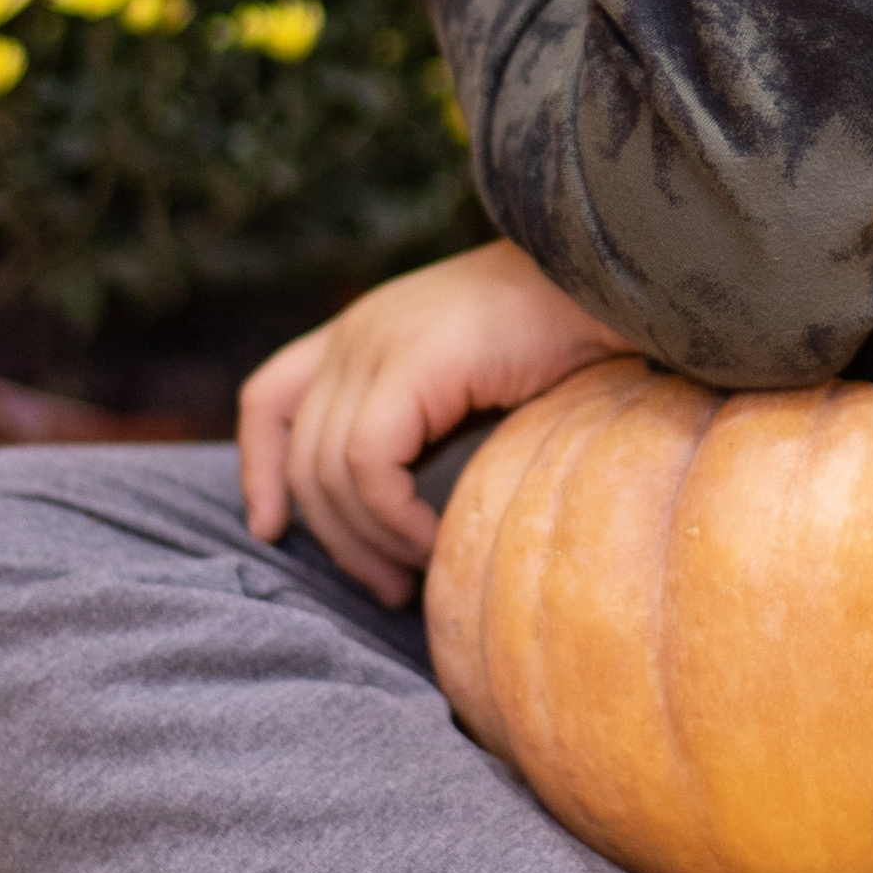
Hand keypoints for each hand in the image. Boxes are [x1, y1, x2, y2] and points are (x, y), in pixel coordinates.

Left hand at [238, 241, 634, 604]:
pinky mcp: (410, 363)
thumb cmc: (567, 338)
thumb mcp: (473, 382)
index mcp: (365, 331)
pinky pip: (368, 465)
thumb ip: (425, 423)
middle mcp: (358, 332)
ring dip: (370, 540)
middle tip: (389, 589)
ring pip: (330, 471)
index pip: (270, 398)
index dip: (259, 467)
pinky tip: (436, 543)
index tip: (271, 529)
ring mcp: (377, 343)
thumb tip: (401, 507)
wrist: (613, 283)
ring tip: (417, 573)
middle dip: (335, 539)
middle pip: (303, 458)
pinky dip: (395, 519)